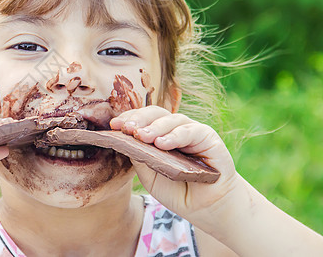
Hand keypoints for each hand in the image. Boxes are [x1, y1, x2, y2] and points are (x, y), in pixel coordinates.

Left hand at [110, 106, 239, 218]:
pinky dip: (175, 136)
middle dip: (139, 119)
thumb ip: (139, 158)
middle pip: (155, 114)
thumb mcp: (150, 175)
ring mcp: (192, 131)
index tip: (114, 126)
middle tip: (127, 129)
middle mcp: (175, 129)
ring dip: (155, 127)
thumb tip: (124, 141)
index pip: (143, 119)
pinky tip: (162, 144)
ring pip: (172, 120)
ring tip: (141, 136)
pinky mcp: (208, 138)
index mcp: (159, 134)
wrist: (204, 208)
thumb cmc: (176, 190)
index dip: (129, 119)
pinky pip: (191, 131)